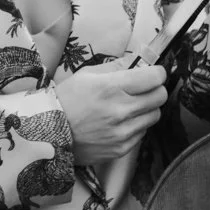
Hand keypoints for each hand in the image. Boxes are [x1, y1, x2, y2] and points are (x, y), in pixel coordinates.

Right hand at [53, 59, 167, 165]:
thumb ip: (115, 67)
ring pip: (155, 115)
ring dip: (147, 109)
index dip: (157, 73)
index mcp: (111, 87)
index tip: (153, 73)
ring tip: (131, 107)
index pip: (154, 77)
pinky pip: (142, 133)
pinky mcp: (121, 148)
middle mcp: (120, 110)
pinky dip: (136, 126)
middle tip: (144, 89)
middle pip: (160, 96)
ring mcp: (122, 132)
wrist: (48, 134)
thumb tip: (137, 61)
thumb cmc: (65, 100)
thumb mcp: (86, 75)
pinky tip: (120, 123)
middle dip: (155, 89)